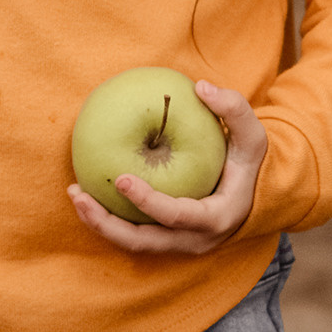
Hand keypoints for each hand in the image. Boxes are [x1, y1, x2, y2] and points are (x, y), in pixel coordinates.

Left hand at [67, 82, 266, 259]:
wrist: (257, 194)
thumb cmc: (250, 162)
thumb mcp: (254, 134)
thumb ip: (234, 108)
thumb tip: (201, 87)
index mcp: (216, 218)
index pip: (176, 216)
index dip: (147, 202)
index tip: (119, 178)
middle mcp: (195, 240)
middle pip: (144, 242)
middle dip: (106, 223)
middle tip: (78, 194)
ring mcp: (178, 244)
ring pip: (132, 243)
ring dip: (99, 222)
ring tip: (74, 193)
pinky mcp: (165, 239)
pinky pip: (131, 233)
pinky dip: (107, 217)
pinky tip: (86, 192)